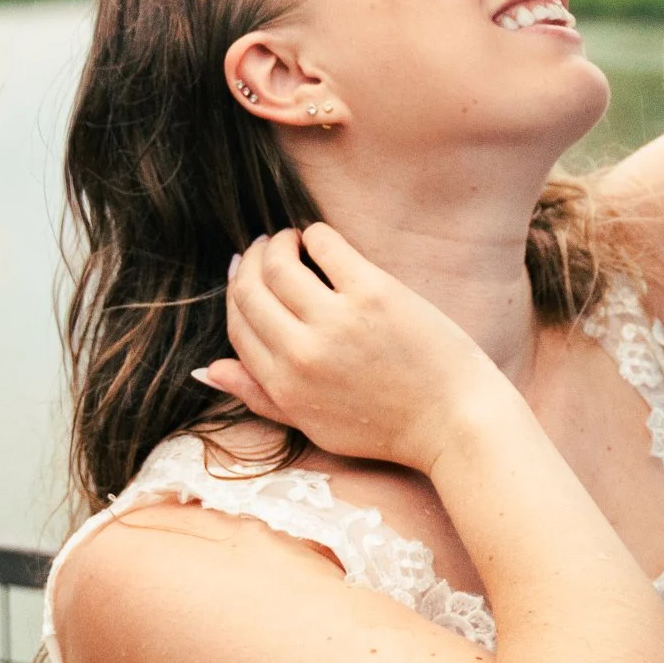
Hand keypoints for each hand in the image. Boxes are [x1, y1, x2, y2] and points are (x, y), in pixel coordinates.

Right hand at [197, 224, 501, 470]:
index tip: (246, 276)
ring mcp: (337, 321)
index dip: (237, 295)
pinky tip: (320, 237)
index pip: (238, 326)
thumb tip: (208, 369)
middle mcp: (301, 353)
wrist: (455, 423)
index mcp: (284, 385)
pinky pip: (326, 246)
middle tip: (261, 248)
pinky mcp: (374, 294)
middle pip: (250, 290)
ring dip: (276, 242)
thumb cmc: (388, 427)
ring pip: (279, 264)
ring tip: (289, 239)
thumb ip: (260, 397)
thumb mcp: (313, 426)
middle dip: (249, 262)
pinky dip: (315, 235)